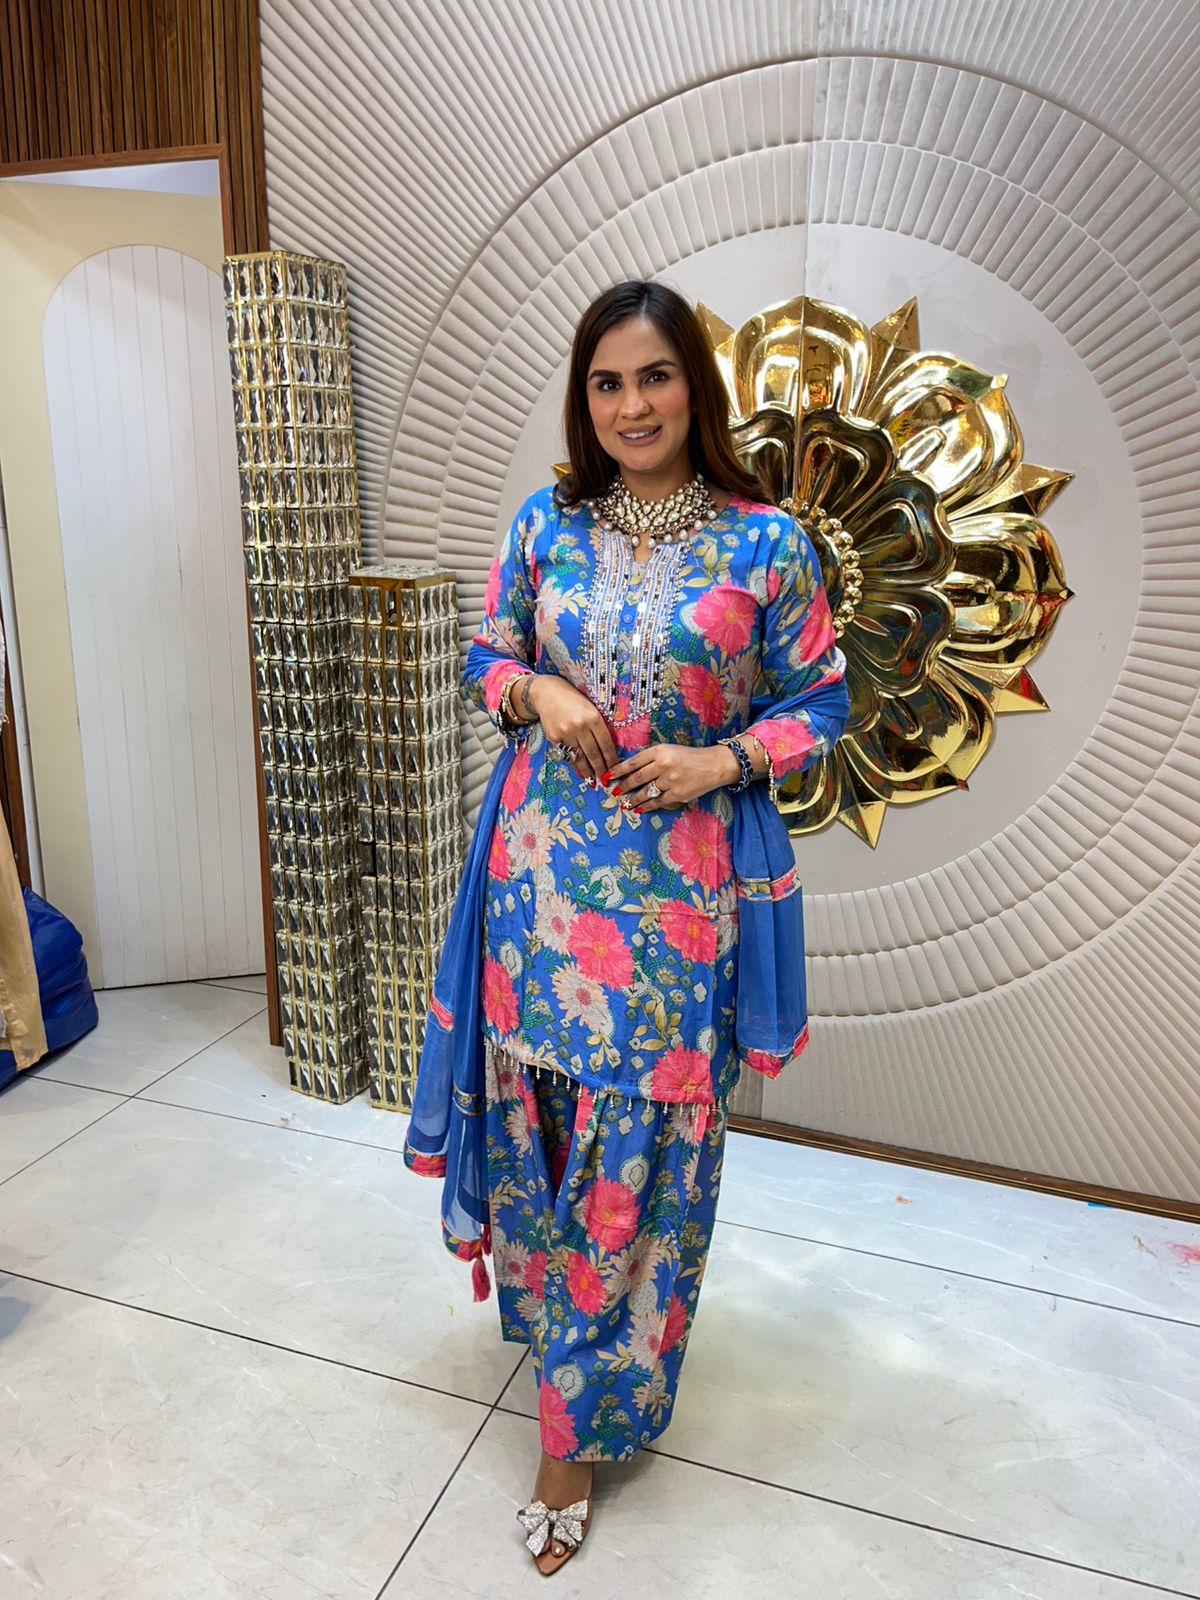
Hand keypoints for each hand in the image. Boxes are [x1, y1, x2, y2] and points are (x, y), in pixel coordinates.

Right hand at [527, 675, 617, 782]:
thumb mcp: (591, 707)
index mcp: (593, 717)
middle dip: (601, 769)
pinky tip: (580, 772)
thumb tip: (609, 749)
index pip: (606, 744)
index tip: (615, 769)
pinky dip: (575, 765)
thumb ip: (599, 725)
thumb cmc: (573, 699)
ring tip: (594, 781)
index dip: (612, 760)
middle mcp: (580, 726)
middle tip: (606, 781)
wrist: (546, 692)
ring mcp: (565, 733)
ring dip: (588, 772)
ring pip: (580, 758)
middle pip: (594, 754)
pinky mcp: (554, 738)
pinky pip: (567, 755)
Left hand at [606, 742, 741, 811]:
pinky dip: (646, 807)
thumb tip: (630, 771)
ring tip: (624, 803)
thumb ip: (651, 758)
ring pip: (645, 792)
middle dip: (622, 787)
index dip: (618, 770)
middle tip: (613, 792)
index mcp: (660, 751)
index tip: (607, 776)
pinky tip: (639, 809)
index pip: (633, 762)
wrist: (714, 765)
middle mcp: (663, 765)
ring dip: (632, 799)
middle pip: (637, 778)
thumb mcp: (669, 750)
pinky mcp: (678, 794)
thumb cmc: (690, 757)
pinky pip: (657, 802)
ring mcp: (670, 780)